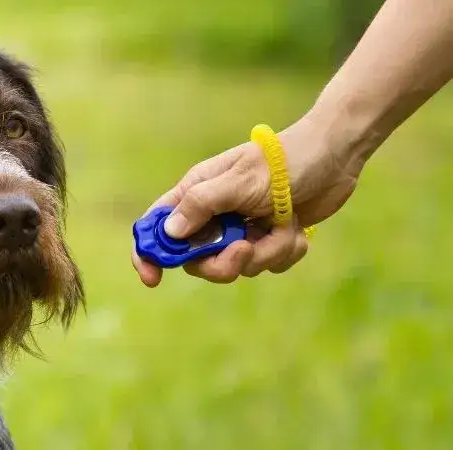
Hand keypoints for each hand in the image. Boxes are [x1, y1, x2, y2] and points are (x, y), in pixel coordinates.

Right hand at [131, 116, 364, 285]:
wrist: (335, 157)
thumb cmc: (282, 161)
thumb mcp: (238, 181)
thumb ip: (201, 205)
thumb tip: (169, 233)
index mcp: (197, 193)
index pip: (158, 226)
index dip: (149, 254)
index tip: (153, 278)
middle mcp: (214, 213)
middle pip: (197, 259)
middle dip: (221, 263)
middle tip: (244, 250)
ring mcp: (241, 228)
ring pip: (237, 266)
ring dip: (265, 252)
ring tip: (283, 225)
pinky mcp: (269, 239)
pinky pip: (268, 264)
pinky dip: (285, 250)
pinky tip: (296, 226)